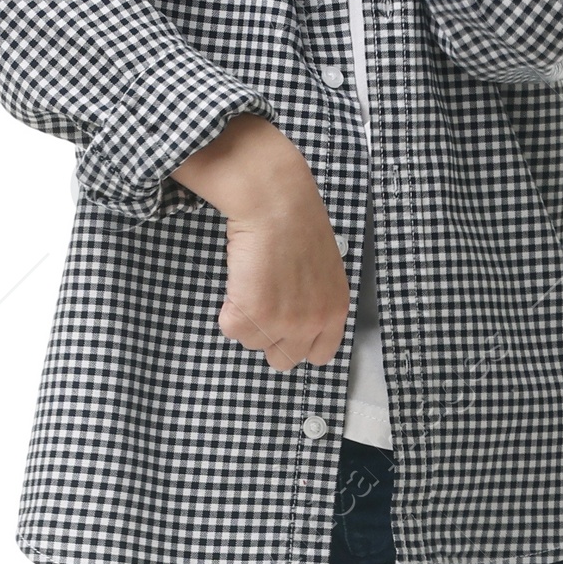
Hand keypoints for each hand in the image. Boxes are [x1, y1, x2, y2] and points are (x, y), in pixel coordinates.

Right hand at [172, 113, 350, 367]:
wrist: (277, 203)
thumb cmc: (297, 222)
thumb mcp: (324, 269)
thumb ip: (314, 300)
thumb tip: (292, 316)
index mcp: (334, 311)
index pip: (319, 355)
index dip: (298, 342)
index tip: (285, 327)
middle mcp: (312, 322)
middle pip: (283, 360)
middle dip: (269, 337)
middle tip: (261, 304)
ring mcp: (283, 322)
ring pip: (252, 342)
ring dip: (246, 317)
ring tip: (252, 280)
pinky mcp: (253, 315)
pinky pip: (230, 329)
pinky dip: (228, 308)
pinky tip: (239, 279)